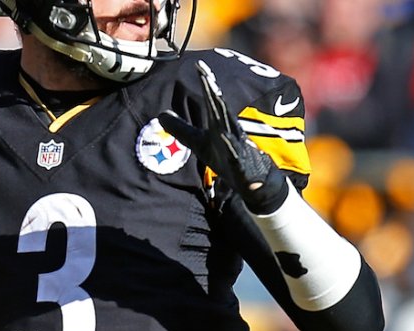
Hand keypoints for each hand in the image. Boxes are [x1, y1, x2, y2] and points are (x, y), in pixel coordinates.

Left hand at [158, 60, 287, 213]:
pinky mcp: (242, 164)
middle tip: (206, 74)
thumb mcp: (199, 144)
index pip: (211, 101)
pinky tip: (226, 139)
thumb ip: (181, 129)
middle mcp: (229, 131)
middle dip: (213, 92)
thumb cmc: (226, 158)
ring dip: (223, 113)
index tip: (199, 65)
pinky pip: (237, 155)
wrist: (253, 182)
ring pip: (230, 127)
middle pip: (220, 109)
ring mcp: (237, 146)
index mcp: (219, 124)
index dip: (206, 83)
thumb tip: (160, 115)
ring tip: (215, 97)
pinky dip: (232, 147)